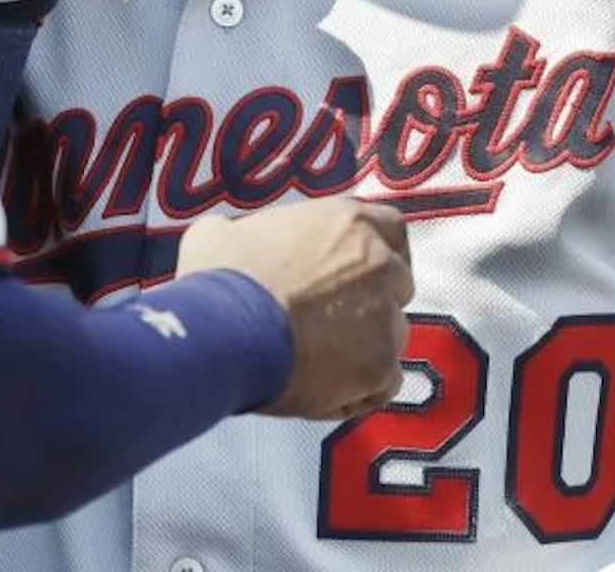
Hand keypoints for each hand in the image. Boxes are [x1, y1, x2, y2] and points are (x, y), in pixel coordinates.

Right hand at [175, 198, 413, 420]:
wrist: (223, 334)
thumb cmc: (221, 281)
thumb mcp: (217, 234)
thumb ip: (241, 232)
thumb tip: (226, 238)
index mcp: (346, 223)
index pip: (391, 227)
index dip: (379, 249)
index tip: (363, 268)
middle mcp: (378, 264)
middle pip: (397, 284)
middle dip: (373, 301)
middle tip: (334, 319)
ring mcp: (385, 318)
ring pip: (392, 336)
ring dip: (366, 348)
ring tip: (318, 363)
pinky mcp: (380, 367)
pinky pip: (385, 383)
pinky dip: (362, 390)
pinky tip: (325, 391)